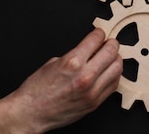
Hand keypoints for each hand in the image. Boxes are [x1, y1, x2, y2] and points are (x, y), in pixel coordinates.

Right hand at [0, 28, 121, 133]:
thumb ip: (75, 55)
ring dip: (115, 59)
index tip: (100, 34)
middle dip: (111, 44)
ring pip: (117, 68)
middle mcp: (85, 76)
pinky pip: (113, 85)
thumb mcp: (53, 63)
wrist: (31, 113)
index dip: (99, 34)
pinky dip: (113, 75)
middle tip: (109, 43)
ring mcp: (92, 91)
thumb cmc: (37, 90)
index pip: (96, 40)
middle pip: (111, 52)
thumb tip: (90, 50)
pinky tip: (108, 72)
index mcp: (73, 62)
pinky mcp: (94, 103)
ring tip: (111, 57)